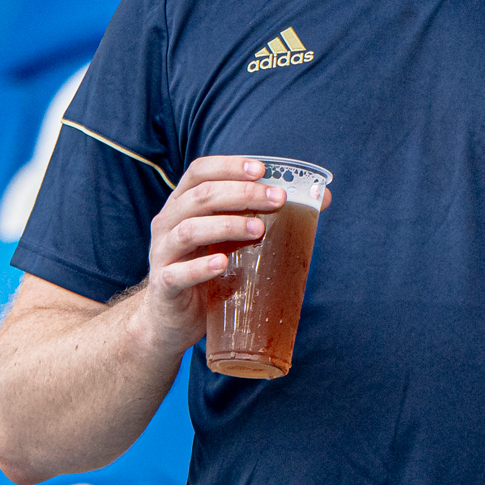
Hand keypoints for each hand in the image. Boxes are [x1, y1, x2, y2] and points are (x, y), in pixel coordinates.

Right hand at [137, 157, 329, 356]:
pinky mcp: (163, 285)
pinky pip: (177, 273)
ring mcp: (162, 253)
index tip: (262, 170)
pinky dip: (200, 267)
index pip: (200, 172)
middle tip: (277, 200)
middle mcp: (168, 223)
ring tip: (258, 229)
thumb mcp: (232, 238)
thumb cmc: (206, 268)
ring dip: (226, 225)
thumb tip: (321, 198)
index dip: (229, 166)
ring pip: (189, 229)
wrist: (173, 318)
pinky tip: (222, 263)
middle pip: (201, 197)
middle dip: (241, 194)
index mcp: (183, 204)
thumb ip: (265, 215)